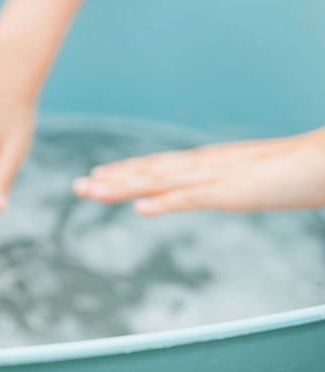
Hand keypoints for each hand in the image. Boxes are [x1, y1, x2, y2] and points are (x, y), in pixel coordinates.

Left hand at [73, 129, 324, 214]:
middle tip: (76, 186)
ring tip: (92, 191)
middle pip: (149, 172)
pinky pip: (191, 198)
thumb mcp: (251, 181)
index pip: (157, 166)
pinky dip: (164, 203)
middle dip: (112, 179)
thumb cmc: (293, 172)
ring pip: (158, 182)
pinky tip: (139, 209)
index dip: (125, 171)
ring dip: (123, 187)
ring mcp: (215, 177)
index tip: (96, 174)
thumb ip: (228, 184)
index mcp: (208, 163)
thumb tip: (213, 190)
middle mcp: (203, 165)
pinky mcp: (232, 192)